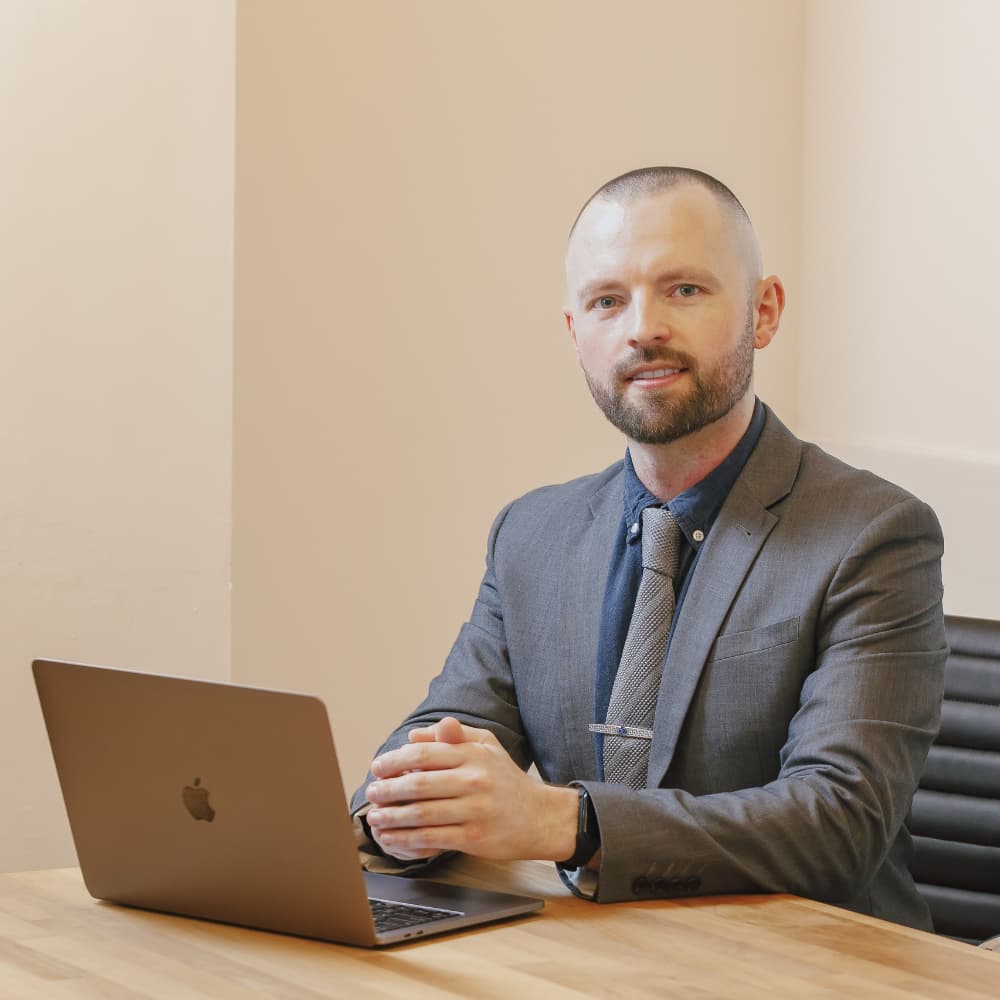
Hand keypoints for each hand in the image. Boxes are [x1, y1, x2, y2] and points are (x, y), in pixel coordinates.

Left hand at [364, 717, 578, 862]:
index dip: (395, 760)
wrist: (540, 817)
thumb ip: (453, 736)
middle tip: (371, 794)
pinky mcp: (474, 837)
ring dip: (392, 816)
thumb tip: (415, 735)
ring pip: (421, 813)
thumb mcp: (487, 746)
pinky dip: (406, 839)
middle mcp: (474, 779)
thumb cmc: (508, 780)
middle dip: (388, 790)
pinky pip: (432, 838)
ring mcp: (474, 810)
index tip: (377, 768)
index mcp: (473, 755)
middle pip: (419, 783)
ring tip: (375, 818)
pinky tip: (392, 838)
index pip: (425, 753)